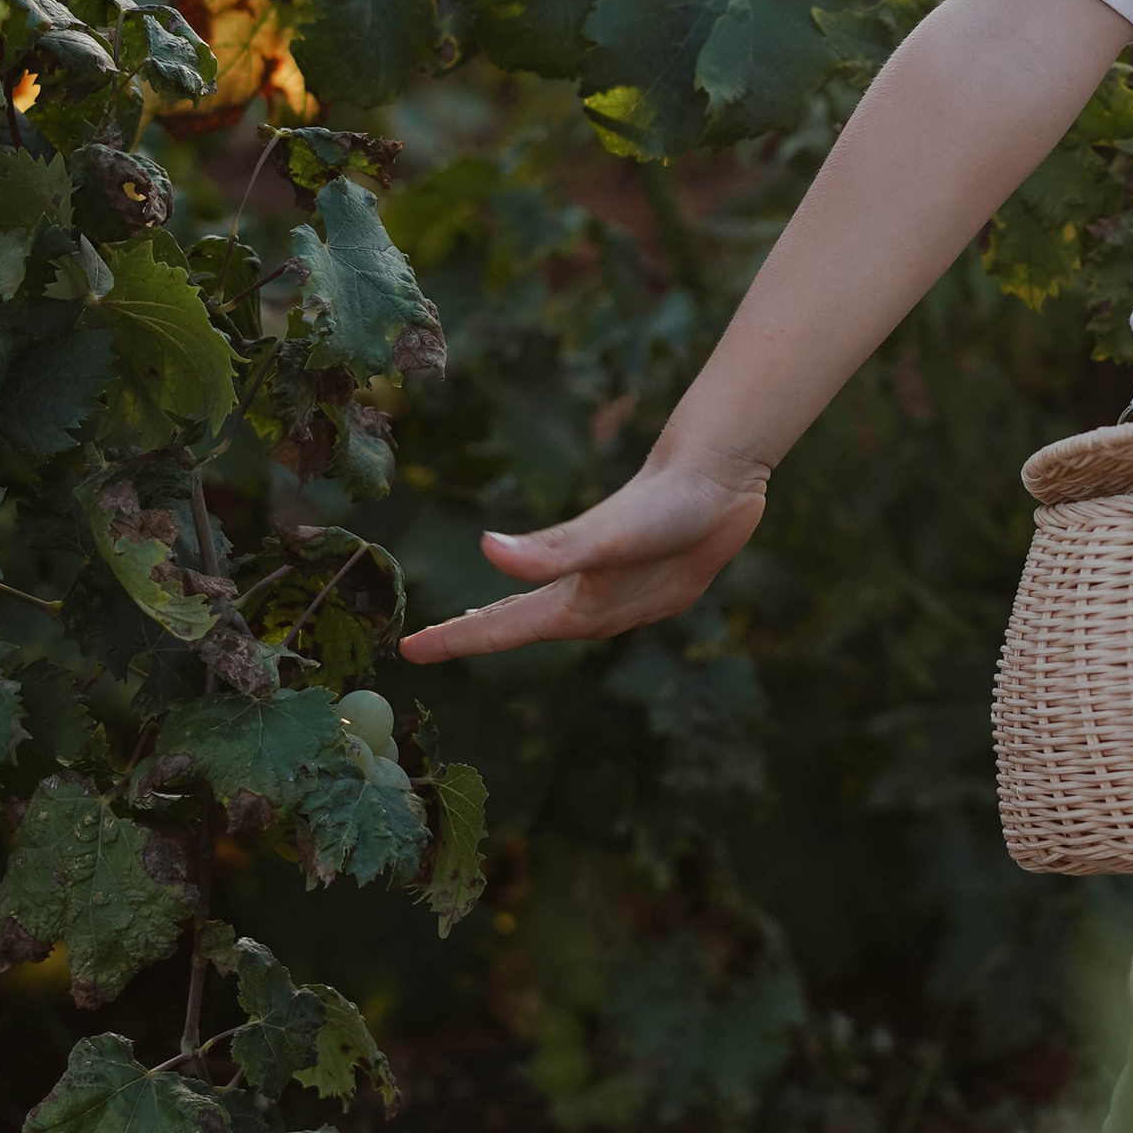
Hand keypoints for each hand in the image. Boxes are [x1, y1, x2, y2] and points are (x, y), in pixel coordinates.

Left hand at [397, 454, 767, 662]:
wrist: (725, 481)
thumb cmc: (672, 509)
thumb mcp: (611, 531)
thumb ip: (554, 547)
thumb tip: (489, 551)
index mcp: (582, 609)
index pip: (505, 631)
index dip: (455, 641)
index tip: (408, 651)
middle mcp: (596, 610)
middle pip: (520, 628)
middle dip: (473, 637)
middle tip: (424, 644)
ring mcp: (617, 594)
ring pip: (546, 616)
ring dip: (508, 622)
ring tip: (472, 624)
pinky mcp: (633, 574)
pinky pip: (571, 596)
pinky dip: (540, 598)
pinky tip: (544, 589)